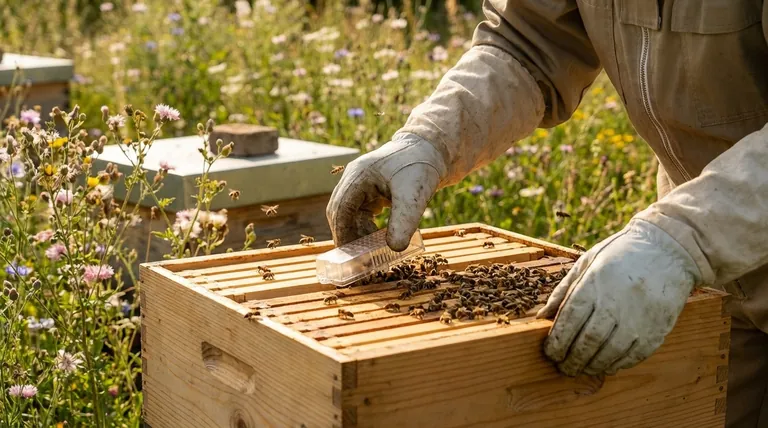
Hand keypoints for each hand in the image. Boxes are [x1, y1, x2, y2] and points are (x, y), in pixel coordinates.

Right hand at [326, 134, 446, 250]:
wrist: (433, 150)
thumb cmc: (422, 167)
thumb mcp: (414, 196)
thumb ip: (404, 222)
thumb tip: (394, 249)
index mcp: (358, 175)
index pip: (340, 210)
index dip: (343, 234)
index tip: (351, 256)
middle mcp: (354, 177)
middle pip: (339, 212)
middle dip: (348, 236)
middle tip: (359, 258)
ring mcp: (360, 182)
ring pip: (349, 213)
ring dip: (356, 231)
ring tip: (371, 248)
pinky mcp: (370, 188)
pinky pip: (360, 211)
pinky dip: (365, 225)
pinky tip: (377, 236)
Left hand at [536, 219, 701, 376]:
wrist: (668, 249)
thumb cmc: (621, 253)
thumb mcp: (587, 262)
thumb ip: (563, 290)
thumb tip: (542, 316)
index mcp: (594, 284)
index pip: (569, 321)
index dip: (557, 342)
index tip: (550, 353)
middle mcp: (615, 303)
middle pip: (588, 342)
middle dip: (571, 359)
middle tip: (563, 367)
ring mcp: (638, 319)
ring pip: (610, 353)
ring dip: (592, 366)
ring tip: (582, 369)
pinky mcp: (657, 330)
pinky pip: (634, 356)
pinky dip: (617, 365)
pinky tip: (606, 366)